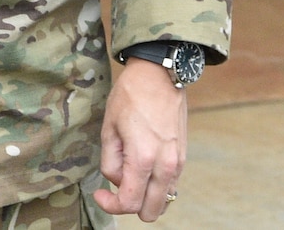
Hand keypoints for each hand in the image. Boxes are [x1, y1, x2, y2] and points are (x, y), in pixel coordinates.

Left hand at [95, 57, 188, 221]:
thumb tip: (118, 182)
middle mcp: (165, 164)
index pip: (129, 203)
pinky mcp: (183, 155)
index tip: (100, 193)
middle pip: (151, 211)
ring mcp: (178, 161)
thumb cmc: (131, 96)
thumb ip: (110, 164)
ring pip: (164, 200)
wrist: (159, 73)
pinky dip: (157, 185)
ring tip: (131, 174)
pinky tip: (144, 166)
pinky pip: (171, 184)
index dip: (110, 205)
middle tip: (116, 187)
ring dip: (146, 196)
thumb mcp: (108, 129)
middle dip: (130, 205)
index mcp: (143, 158)